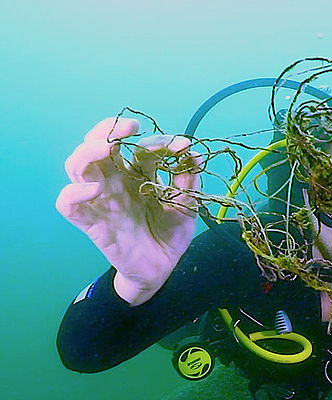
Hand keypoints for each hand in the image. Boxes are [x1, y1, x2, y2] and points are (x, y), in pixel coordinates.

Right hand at [57, 117, 200, 304]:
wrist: (161, 270)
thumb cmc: (169, 237)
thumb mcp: (186, 208)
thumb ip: (188, 183)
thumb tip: (194, 154)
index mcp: (137, 175)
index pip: (138, 147)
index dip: (158, 142)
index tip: (181, 146)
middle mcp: (115, 182)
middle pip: (96, 145)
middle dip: (108, 129)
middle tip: (130, 127)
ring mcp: (100, 201)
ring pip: (76, 166)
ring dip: (87, 151)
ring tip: (107, 148)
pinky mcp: (91, 223)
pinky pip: (67, 204)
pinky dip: (74, 193)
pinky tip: (95, 191)